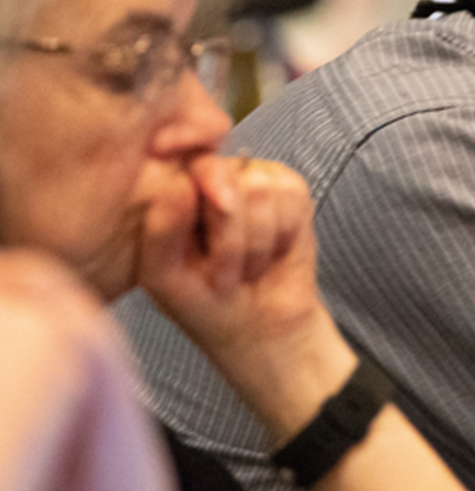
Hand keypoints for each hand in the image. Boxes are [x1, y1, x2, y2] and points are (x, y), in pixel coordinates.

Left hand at [135, 154, 354, 434]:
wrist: (257, 328)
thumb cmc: (201, 303)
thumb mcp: (163, 275)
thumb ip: (163, 227)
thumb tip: (184, 182)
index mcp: (171, 191)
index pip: (185, 162)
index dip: (196, 176)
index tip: (196, 220)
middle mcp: (213, 177)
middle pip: (229, 176)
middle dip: (231, 237)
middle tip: (224, 273)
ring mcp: (255, 180)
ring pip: (265, 190)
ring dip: (258, 244)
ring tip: (246, 269)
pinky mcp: (292, 193)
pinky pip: (294, 197)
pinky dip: (284, 235)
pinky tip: (272, 255)